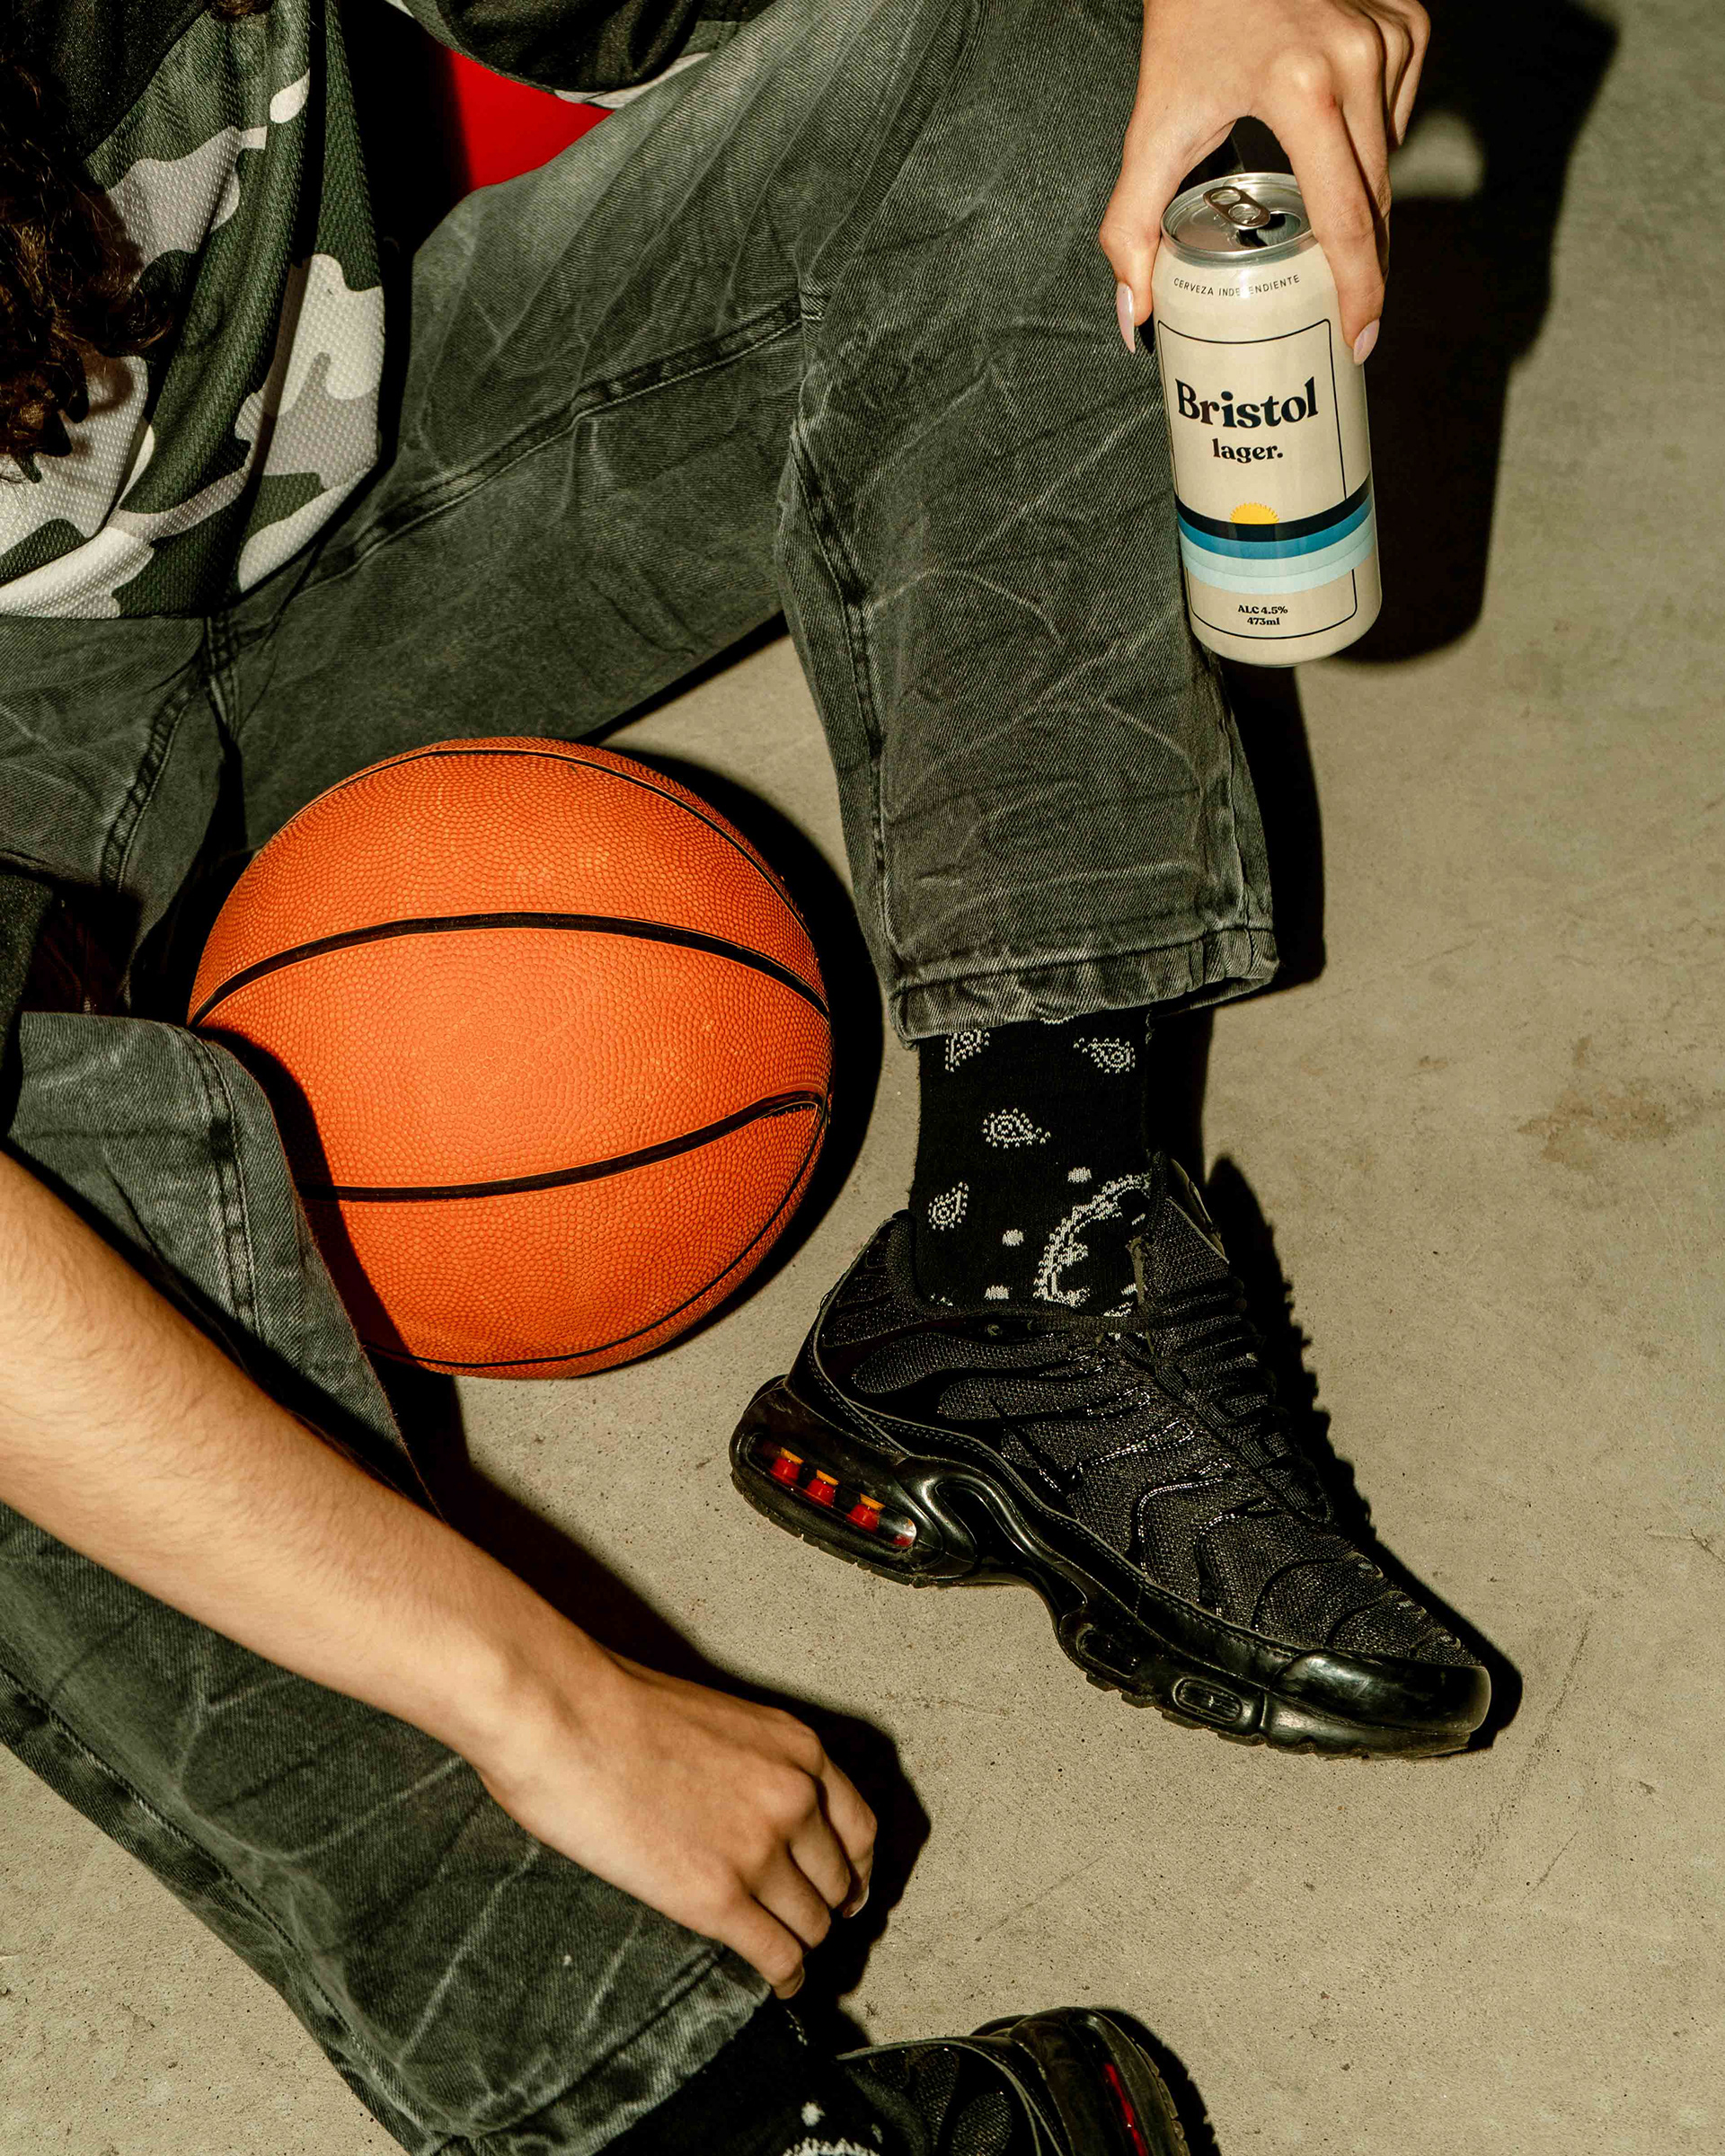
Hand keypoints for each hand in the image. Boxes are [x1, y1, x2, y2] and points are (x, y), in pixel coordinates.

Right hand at [475, 1647, 875, 1998]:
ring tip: (785, 1953)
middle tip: (805, 1921)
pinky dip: (785, 1977)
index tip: (845, 1886)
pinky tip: (778, 1984)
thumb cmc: (613, 1706)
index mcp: (797, 1748)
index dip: (853, 1866)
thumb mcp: (715, 1720)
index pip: (858, 1826)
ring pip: (812, 1923)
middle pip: (838, 1880)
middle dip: (825, 1906)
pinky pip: (778, 1955)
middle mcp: (796, 1797)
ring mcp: (762, 1850)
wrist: (564, 1715)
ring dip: (800, 1942)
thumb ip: (749, 1764)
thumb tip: (741, 1805)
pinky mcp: (720, 1898)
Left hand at [1100, 0, 1429, 356]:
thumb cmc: (1186, 24)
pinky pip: (1398, 112)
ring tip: (1316, 205)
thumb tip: (1136, 318)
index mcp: (1302, 91)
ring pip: (1387, 157)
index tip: (1361, 339)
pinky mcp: (1406, 22)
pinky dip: (1369, 135)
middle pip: (1376, 199)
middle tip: (1345, 310)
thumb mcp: (1153, 127)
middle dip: (1362, 262)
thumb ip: (1132, 227)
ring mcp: (1389, 37)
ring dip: (1357, 193)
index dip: (1359, 292)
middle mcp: (1358, 60)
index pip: (1347, 220)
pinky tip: (1330, 130)